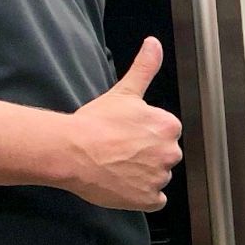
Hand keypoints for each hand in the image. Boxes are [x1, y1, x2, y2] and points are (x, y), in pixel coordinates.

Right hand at [64, 39, 181, 210]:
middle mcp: (171, 152)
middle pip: (163, 156)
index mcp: (169, 126)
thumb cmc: (95, 122)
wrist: (73, 150)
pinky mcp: (149, 199)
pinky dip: (141, 196)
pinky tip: (123, 184)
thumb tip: (153, 44)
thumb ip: (145, 67)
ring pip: (158, 178)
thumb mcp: (125, 91)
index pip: (165, 134)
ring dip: (143, 175)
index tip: (126, 135)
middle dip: (146, 156)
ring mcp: (160, 178)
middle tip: (119, 151)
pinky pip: (154, 200)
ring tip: (117, 167)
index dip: (144, 136)